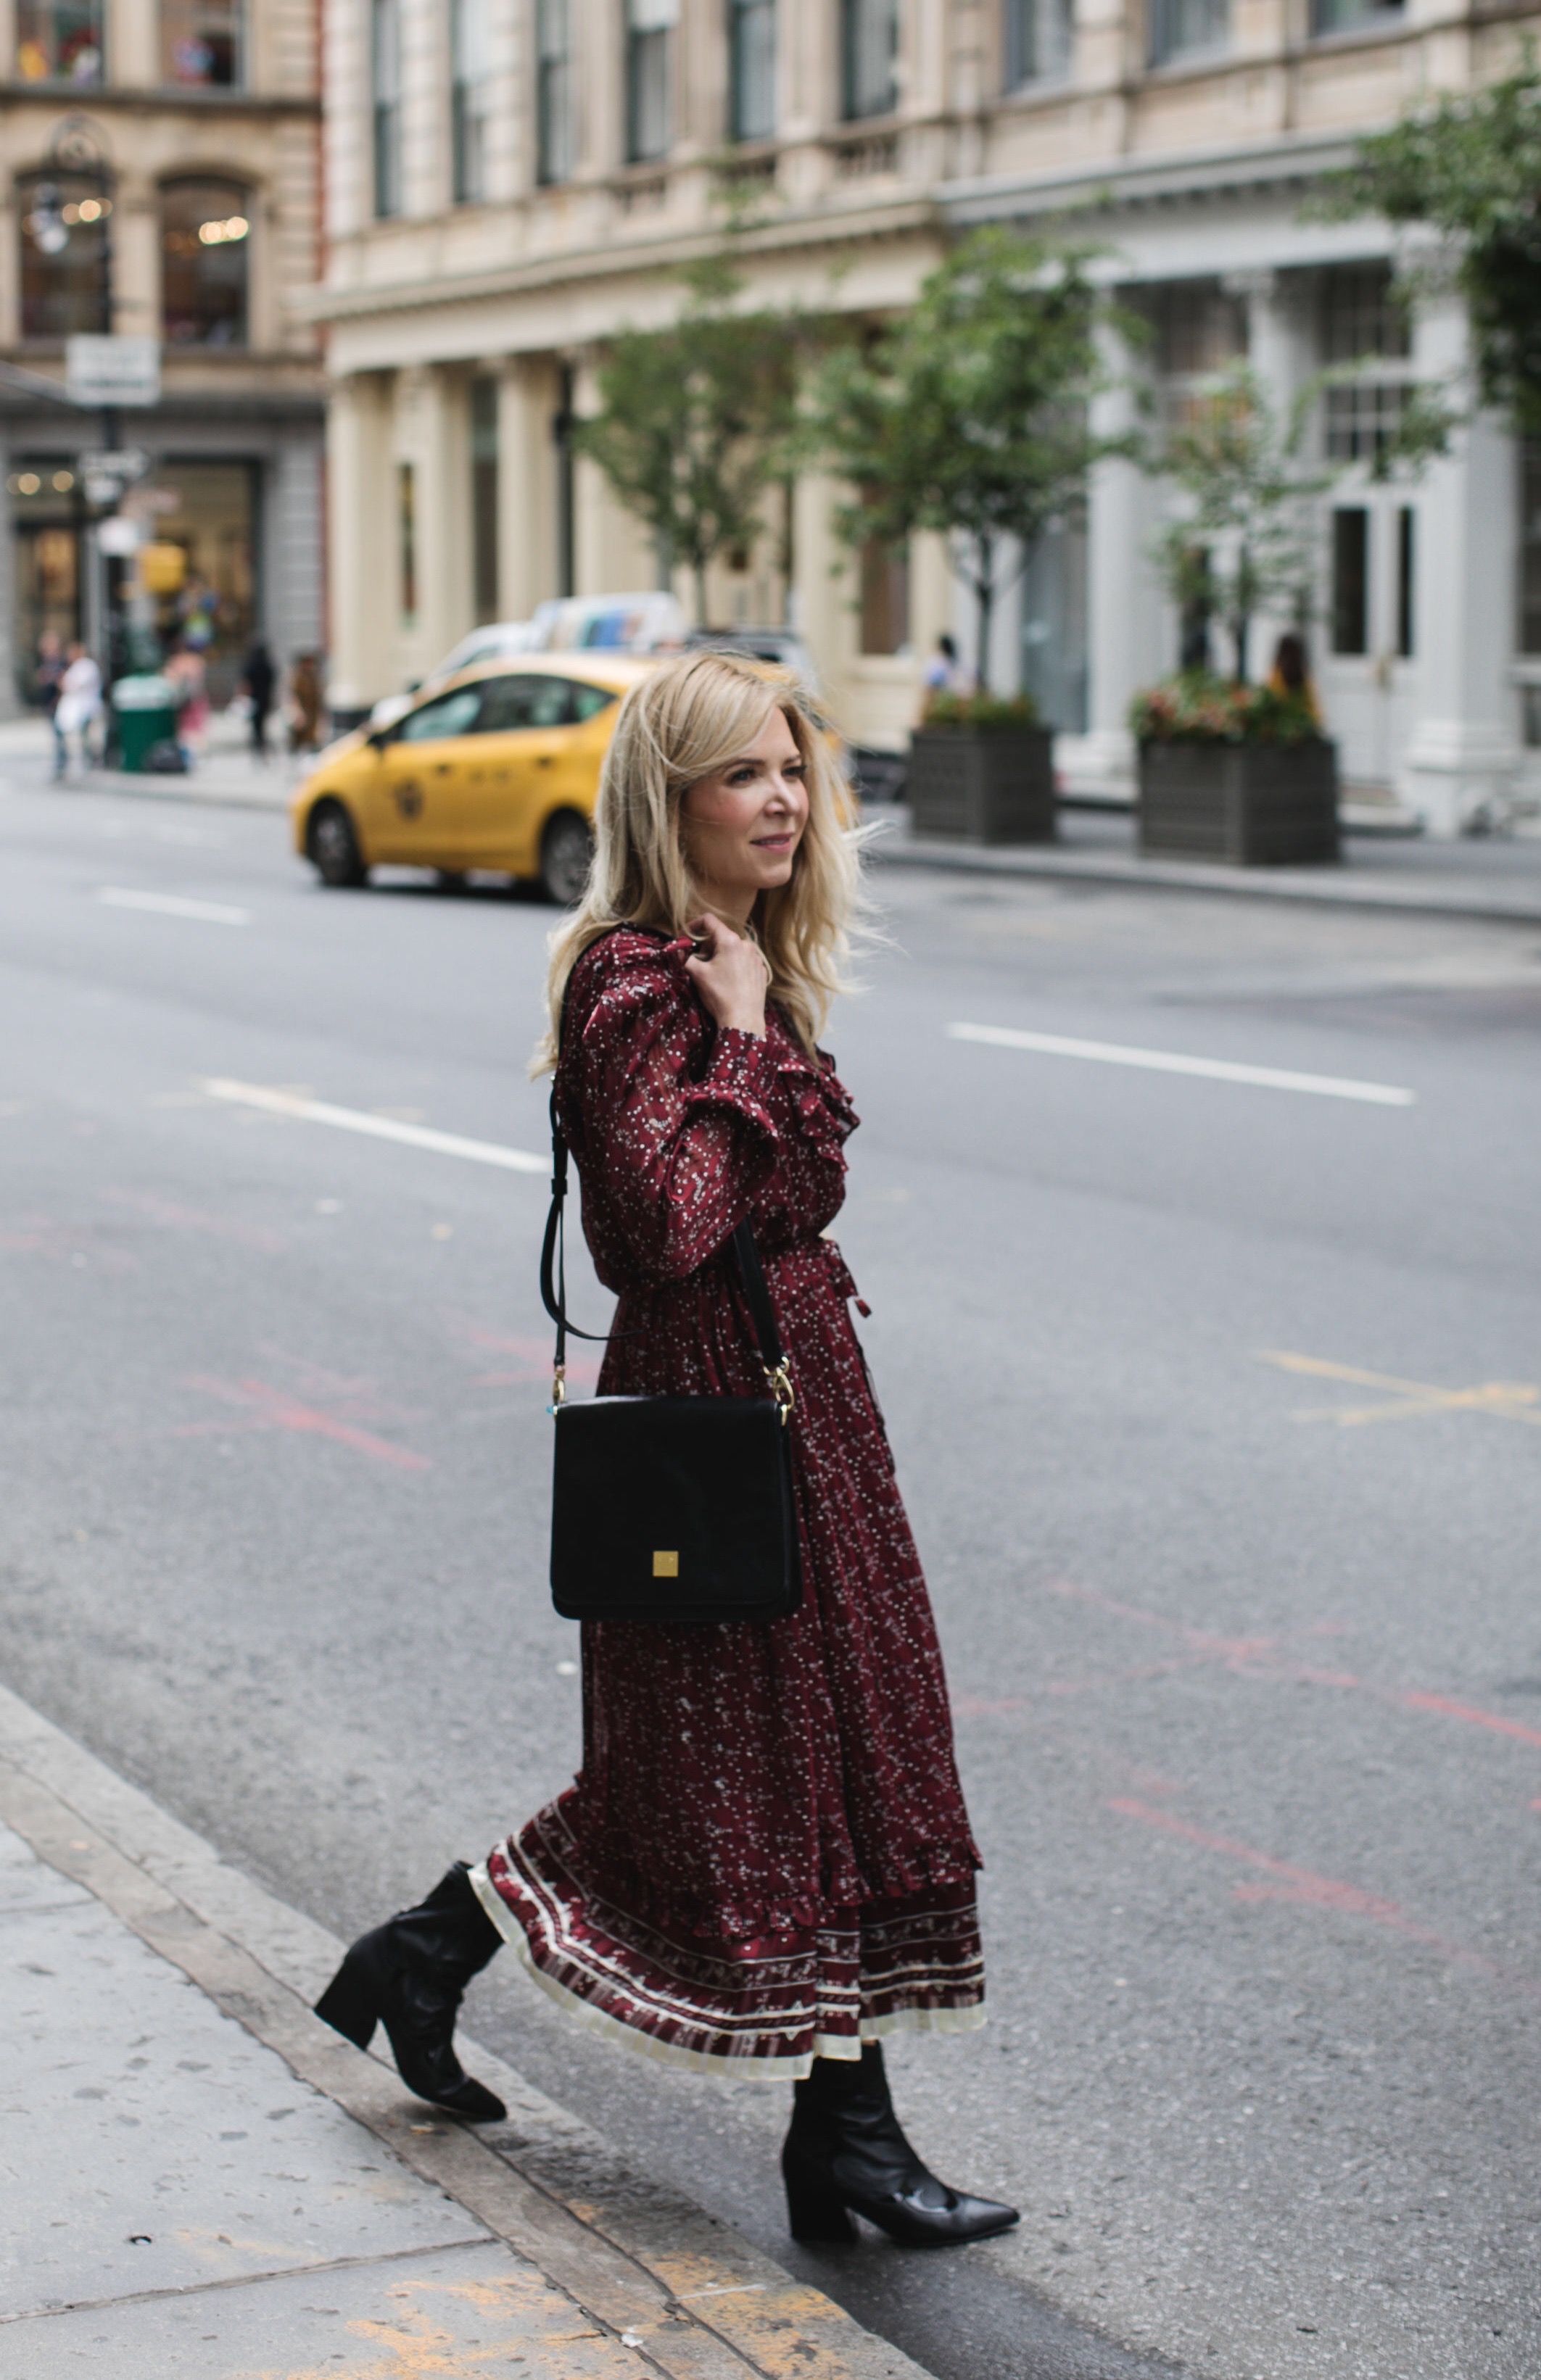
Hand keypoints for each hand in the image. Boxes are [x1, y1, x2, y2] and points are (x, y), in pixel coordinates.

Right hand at [684, 913, 768, 1037]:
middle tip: (699, 962)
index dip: (694, 925)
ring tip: (715, 974)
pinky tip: (729, 982)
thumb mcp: (697, 974)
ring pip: (733, 949)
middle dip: (707, 946)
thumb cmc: (720, 995)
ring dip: (720, 956)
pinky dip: (733, 965)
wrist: (743, 1019)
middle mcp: (746, 944)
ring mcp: (756, 957)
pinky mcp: (761, 970)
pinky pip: (743, 961)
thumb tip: (677, 951)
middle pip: (721, 936)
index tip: (686, 936)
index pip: (709, 920)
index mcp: (730, 941)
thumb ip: (685, 957)